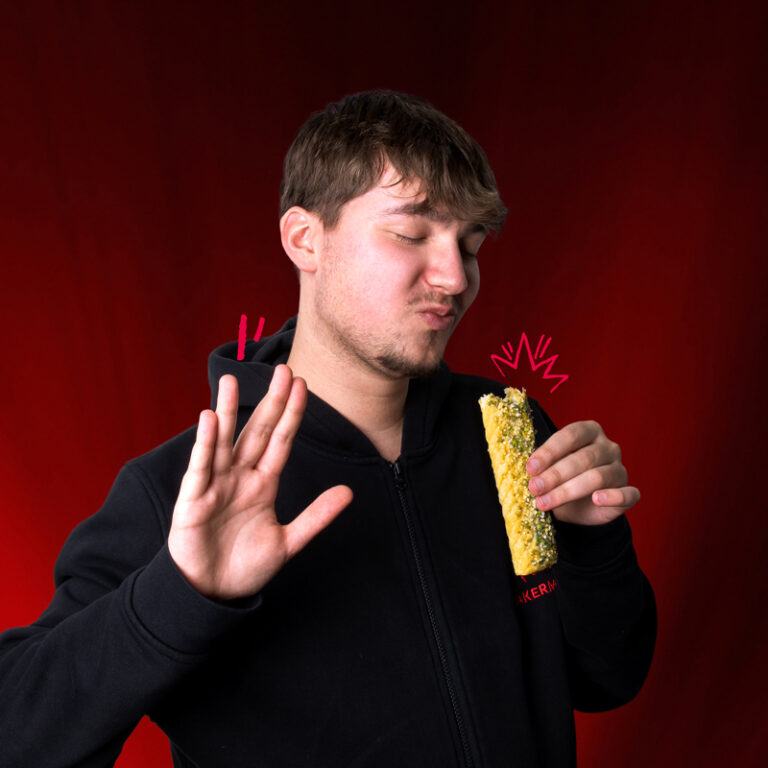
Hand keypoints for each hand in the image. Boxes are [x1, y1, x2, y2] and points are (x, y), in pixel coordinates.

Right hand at [168, 365, 352, 600]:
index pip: (280, 441)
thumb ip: (316, 516)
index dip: (291, 414)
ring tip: (230, 379)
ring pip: (224, 441)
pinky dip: (205, 445)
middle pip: (256, 432)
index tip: (302, 385)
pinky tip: (209, 419)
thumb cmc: (245, 566)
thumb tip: (349, 492)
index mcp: (263, 483)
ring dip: (227, 410)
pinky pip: (200, 468)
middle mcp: (239, 477)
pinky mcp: (192, 501)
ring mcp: (215, 485)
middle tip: (282, 370)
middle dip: (270, 402)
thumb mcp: (288, 541)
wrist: (213, 595)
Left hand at [525, 420, 639, 525]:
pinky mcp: (629, 493)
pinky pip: (627, 494)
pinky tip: (597, 499)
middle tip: (534, 488)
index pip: (571, 435)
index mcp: (590, 431)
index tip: (530, 468)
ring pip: (597, 477)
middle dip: (555, 474)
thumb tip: (531, 470)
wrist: (578, 508)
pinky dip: (613, 497)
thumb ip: (544, 465)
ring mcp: (620, 469)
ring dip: (567, 491)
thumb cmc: (562, 479)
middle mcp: (608, 447)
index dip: (549, 451)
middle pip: (582, 458)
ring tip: (544, 502)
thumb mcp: (550, 467)